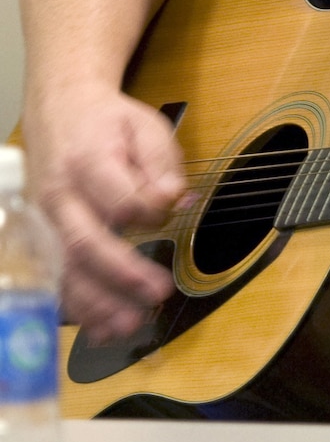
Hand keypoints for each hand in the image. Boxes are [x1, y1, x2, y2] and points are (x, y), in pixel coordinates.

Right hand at [25, 83, 184, 340]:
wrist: (59, 112)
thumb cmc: (109, 123)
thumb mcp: (147, 126)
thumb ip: (163, 164)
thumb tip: (175, 199)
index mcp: (89, 162)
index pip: (119, 198)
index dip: (148, 212)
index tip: (173, 211)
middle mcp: (59, 197)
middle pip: (85, 242)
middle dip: (122, 274)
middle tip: (158, 294)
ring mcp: (44, 222)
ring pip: (65, 269)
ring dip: (97, 303)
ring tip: (129, 326)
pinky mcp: (41, 238)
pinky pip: (54, 280)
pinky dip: (77, 308)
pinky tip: (100, 330)